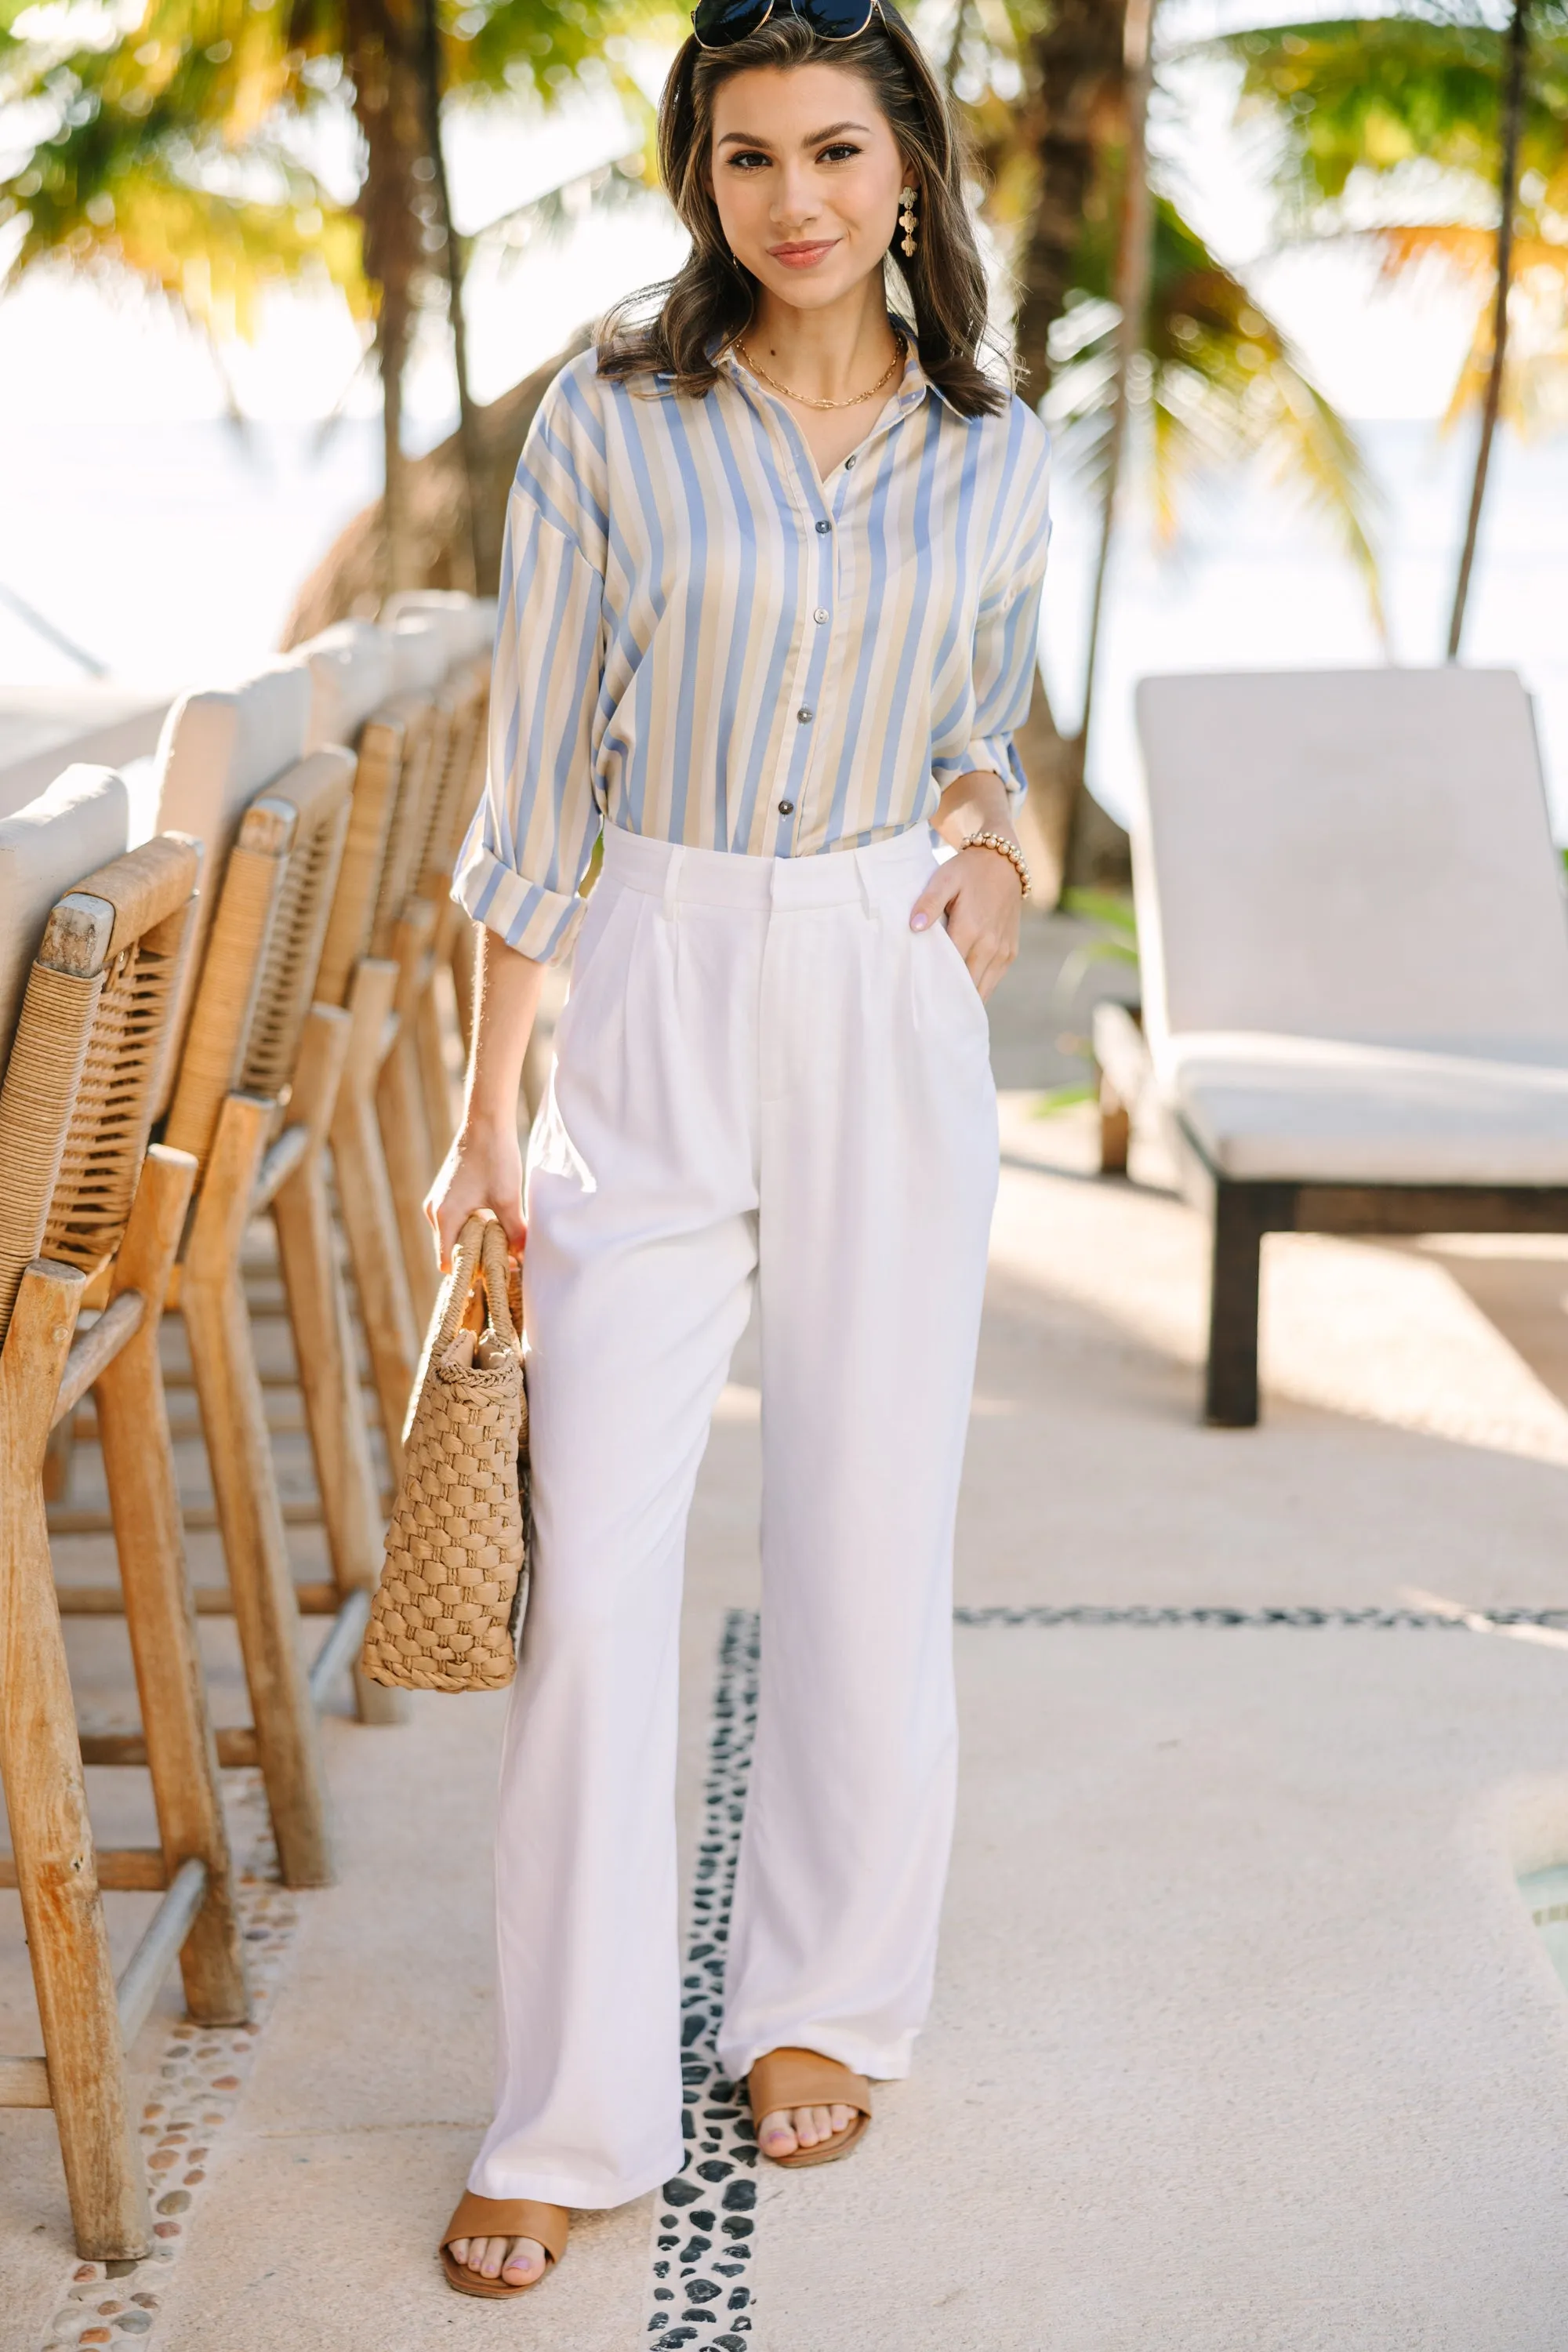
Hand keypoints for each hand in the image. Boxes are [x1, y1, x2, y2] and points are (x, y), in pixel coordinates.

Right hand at [423, 1117, 525, 1274]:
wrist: (486, 1122)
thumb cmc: (495, 1158)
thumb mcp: (508, 1199)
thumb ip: (515, 1233)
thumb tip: (523, 1260)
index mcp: (444, 1216)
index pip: (448, 1262)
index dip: (470, 1272)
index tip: (494, 1274)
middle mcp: (434, 1211)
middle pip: (451, 1250)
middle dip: (476, 1258)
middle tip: (506, 1262)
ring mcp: (438, 1201)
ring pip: (455, 1235)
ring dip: (476, 1242)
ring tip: (504, 1244)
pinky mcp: (446, 1193)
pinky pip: (456, 1221)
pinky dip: (473, 1228)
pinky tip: (495, 1225)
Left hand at [909, 842, 1022, 1000]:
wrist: (1003, 863)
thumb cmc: (968, 872)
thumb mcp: (944, 879)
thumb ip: (929, 903)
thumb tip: (914, 927)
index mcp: (970, 930)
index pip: (948, 970)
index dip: (933, 985)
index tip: (917, 998)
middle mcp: (989, 946)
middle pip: (966, 986)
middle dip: (948, 998)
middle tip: (927, 1011)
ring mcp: (1002, 952)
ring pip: (982, 990)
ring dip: (964, 998)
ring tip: (943, 1008)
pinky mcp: (1010, 953)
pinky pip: (993, 981)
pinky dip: (978, 989)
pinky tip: (961, 993)